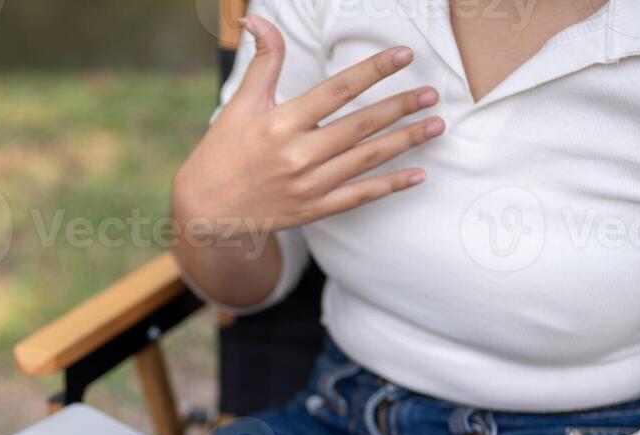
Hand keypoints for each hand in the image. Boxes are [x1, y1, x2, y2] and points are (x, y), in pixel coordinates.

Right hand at [171, 17, 443, 238]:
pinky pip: (358, 196)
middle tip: (432, 93)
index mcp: (281, 123)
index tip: (404, 56)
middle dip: (401, 107)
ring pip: (366, 160)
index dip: (373, 70)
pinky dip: (390, 186)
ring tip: (435, 125)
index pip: (337, 90)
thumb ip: (263, 61)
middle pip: (361, 126)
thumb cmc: (222, 151)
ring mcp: (307, 186)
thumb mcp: (241, 103)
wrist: (204, 209)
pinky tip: (417, 175)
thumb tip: (257, 19)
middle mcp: (298, 155)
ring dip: (405, 141)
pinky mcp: (313, 210)